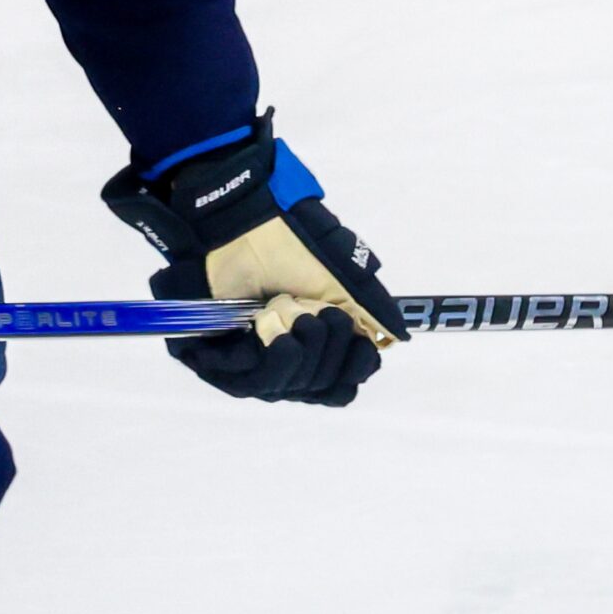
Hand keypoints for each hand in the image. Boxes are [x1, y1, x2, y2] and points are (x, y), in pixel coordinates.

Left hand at [101, 113, 404, 405]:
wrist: (245, 223)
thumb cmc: (292, 244)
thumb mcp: (344, 277)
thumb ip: (371, 311)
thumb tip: (398, 337)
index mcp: (312, 343)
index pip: (338, 387)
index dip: (351, 370)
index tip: (361, 343)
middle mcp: (281, 359)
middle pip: (316, 390)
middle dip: (328, 352)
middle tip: (321, 312)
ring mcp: (247, 361)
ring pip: (284, 388)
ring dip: (302, 352)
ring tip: (299, 313)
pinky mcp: (213, 359)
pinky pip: (245, 383)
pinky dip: (271, 361)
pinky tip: (279, 335)